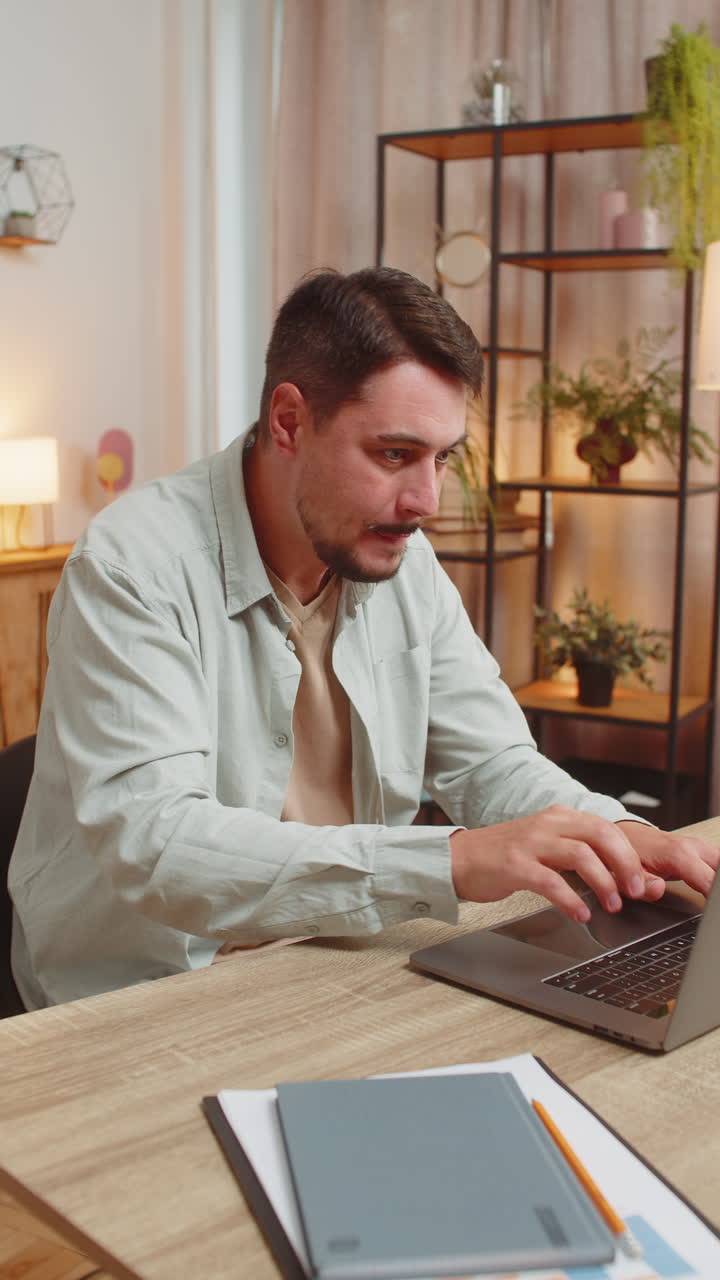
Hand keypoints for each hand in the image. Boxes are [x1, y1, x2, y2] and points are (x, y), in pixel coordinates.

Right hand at [448, 805, 706, 923]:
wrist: (460, 859)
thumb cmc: (506, 857)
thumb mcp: (547, 846)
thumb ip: (579, 853)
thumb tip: (620, 876)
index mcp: (560, 817)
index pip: (607, 828)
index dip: (630, 855)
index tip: (643, 880)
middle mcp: (548, 824)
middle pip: (601, 835)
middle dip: (625, 865)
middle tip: (636, 891)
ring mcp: (531, 843)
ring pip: (581, 855)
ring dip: (604, 883)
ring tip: (612, 905)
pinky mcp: (515, 865)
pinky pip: (551, 881)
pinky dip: (571, 900)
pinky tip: (581, 914)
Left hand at [616, 820, 718, 898]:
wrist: (628, 834)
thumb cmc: (630, 853)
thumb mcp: (629, 872)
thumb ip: (644, 884)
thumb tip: (658, 890)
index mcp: (678, 854)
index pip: (709, 880)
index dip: (714, 901)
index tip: (713, 913)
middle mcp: (693, 847)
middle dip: (719, 890)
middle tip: (714, 908)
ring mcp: (699, 847)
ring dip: (718, 882)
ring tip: (713, 900)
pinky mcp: (701, 850)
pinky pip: (718, 862)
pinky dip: (717, 876)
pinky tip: (713, 889)